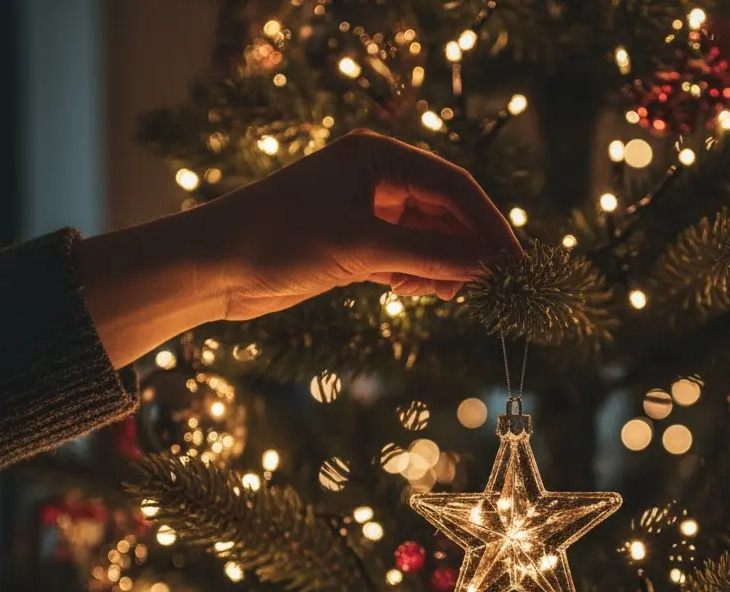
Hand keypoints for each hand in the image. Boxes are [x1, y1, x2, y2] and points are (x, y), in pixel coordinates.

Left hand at [78, 130, 520, 367]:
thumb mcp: (360, 246)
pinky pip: (406, 261)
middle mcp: (376, 180)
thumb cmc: (278, 240)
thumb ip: (427, 255)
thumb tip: (487, 266)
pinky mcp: (355, 249)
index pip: (452, 187)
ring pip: (427, 241)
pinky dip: (420, 278)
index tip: (515, 260)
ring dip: (445, 267)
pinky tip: (425, 293)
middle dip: (468, 248)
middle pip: (444, 213)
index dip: (488, 223)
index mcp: (376, 158)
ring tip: (456, 294)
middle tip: (497, 285)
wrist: (213, 269)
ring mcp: (366, 215)